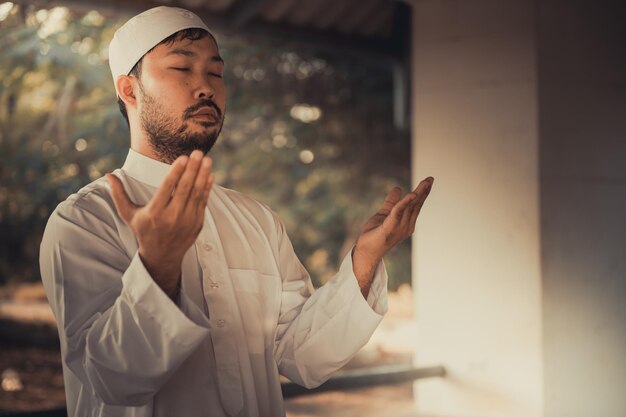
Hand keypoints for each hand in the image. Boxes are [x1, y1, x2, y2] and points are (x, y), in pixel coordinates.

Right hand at [106, 150, 213, 298]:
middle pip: (185, 189)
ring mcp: (187, 221)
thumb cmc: (144, 230)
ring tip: (206, 159)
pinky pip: (203, 202)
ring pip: (197, 194)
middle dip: (192, 169)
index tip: (183, 158)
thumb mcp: (129, 214)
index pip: (167, 189)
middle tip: (197, 152)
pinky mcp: (197, 224)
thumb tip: (109, 175)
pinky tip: (209, 174)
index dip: (176, 172)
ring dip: (202, 175)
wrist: (162, 255)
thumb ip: (119, 194)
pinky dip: (207, 188)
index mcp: (155, 212)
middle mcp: (172, 217)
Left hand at [352, 177, 433, 295]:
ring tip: (424, 183)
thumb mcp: (384, 213)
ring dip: (418, 194)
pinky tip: (411, 194)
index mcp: (406, 222)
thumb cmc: (375, 235)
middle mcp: (406, 225)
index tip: (429, 180)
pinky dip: (404, 203)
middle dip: (424, 191)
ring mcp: (399, 228)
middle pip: (416, 205)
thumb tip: (398, 188)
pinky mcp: (389, 228)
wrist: (365, 252)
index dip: (422, 193)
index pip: (416, 205)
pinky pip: (398, 213)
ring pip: (410, 207)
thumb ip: (391, 202)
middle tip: (430, 179)